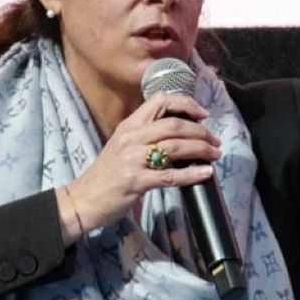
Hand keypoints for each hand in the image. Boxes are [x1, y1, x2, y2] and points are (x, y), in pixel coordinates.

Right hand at [59, 92, 220, 239]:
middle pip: (174, 124)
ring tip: (215, 154)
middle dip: (201, 131)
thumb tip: (179, 134)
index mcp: (129, 125)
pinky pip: (170, 175)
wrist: (84, 198)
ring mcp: (133, 159)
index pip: (160, 100)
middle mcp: (131, 137)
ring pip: (175, 146)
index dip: (186, 103)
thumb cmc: (107, 174)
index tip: (202, 114)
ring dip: (201, 149)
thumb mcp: (122, 145)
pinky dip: (192, 173)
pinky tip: (205, 173)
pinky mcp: (136, 181)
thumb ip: (145, 136)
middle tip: (215, 140)